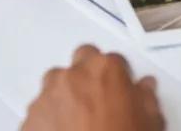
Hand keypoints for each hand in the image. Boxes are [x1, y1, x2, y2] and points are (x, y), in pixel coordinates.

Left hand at [23, 45, 163, 130]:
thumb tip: (145, 89)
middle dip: (88, 75)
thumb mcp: (150, 123)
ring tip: (76, 122)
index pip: (114, 59)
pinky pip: (39, 113)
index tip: (121, 90)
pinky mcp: (29, 121)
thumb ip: (147, 98)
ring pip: (55, 85)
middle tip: (97, 99)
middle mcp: (74, 76)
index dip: (119, 76)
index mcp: (106, 69)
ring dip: (65, 96)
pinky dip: (48, 121)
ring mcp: (48, 97)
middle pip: (80, 60)